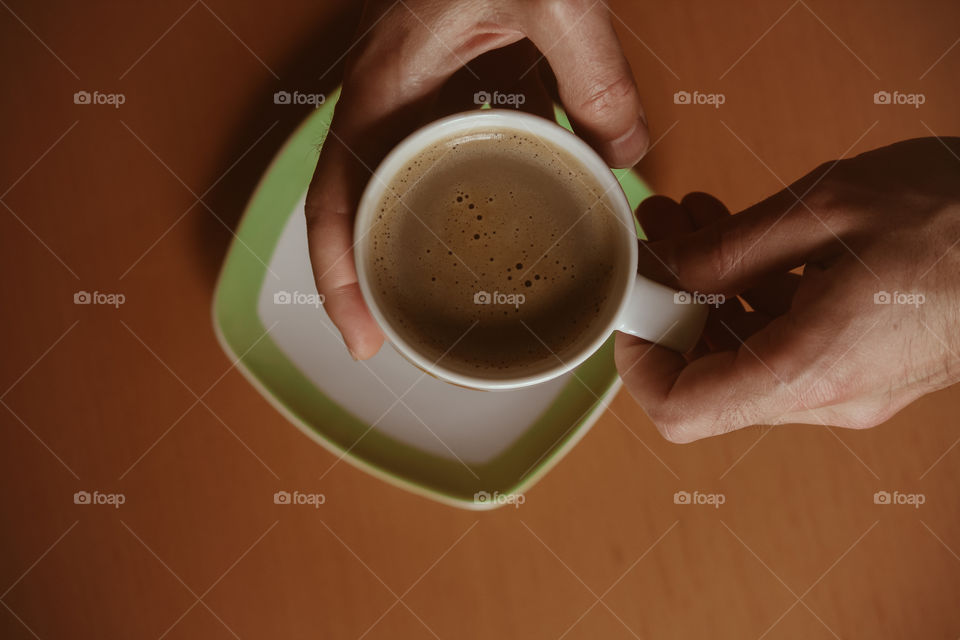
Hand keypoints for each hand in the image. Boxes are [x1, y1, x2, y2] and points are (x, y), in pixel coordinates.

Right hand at [306, 0, 649, 358]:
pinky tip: (505, 239)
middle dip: (372, 286)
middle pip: (360, 214)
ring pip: (405, 197)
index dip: (339, 276)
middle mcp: (393, 105)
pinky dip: (469, 212)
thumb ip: (591, 74)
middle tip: (407, 348)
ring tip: (452, 317)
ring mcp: (423, 104)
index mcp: (386, 86)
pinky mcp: (459, 97)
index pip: (337, 199)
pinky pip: (453, 167)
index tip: (363, 336)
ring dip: (418, 258)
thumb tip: (624, 158)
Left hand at [616, 137, 959, 441]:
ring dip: (708, 291)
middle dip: (672, 305)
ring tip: (694, 222)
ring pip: (742, 354)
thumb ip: (728, 247)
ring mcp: (846, 387)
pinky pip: (782, 342)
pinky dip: (751, 294)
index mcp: (810, 367)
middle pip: (707, 377)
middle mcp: (824, 396)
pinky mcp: (860, 367)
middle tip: (658, 241)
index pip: (682, 410)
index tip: (633, 305)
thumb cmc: (957, 219)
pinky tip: (743, 237)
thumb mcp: (825, 210)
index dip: (638, 362)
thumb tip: (661, 266)